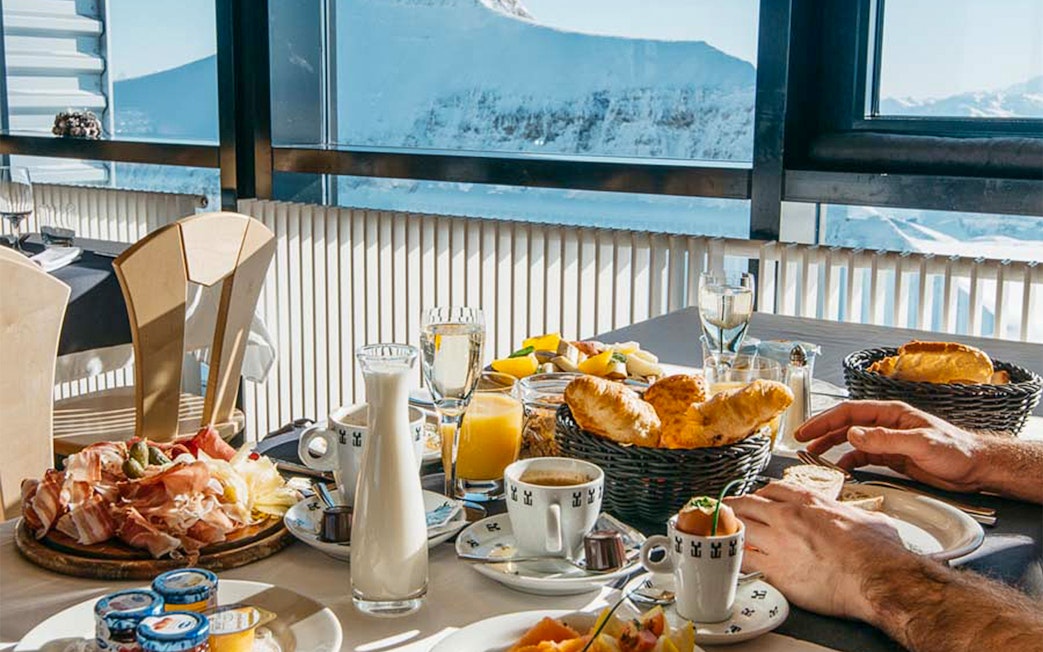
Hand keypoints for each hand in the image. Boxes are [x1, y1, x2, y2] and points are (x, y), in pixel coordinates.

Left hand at [727, 482, 911, 622]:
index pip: (772, 489)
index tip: (757, 500)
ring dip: (729, 531)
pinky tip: (731, 561)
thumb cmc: (878, 553)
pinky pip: (742, 561)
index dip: (760, 494)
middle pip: (746, 503)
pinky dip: (734, 559)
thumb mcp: (870, 519)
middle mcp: (788, 517)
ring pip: (738, 528)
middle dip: (734, 507)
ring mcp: (778, 542)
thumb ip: (855, 515)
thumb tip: (861, 519)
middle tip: (727, 513)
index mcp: (810, 502)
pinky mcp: (775, 570)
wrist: (878, 578)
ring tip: (722, 535)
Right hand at [795, 400, 987, 492]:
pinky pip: (863, 458)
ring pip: (851, 441)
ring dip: (831, 448)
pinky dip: (849, 464)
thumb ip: (885, 439)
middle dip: (821, 432)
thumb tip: (852, 434)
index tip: (805, 430)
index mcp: (891, 414)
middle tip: (800, 442)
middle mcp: (886, 425)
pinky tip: (840, 471)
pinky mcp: (892, 458)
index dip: (824, 420)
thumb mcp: (921, 443)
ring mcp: (888, 441)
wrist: (977, 468)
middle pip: (845, 424)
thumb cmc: (956, 450)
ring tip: (813, 458)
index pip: (849, 412)